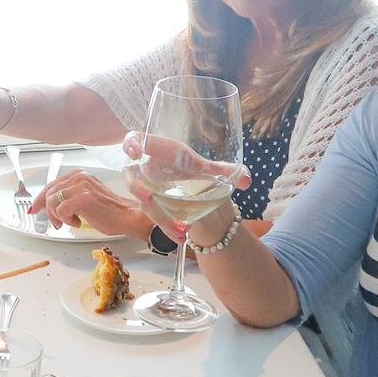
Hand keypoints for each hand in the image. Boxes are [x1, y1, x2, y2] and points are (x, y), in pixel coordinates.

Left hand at [30, 169, 151, 238]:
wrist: (127, 217)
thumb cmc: (109, 211)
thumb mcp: (85, 198)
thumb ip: (68, 197)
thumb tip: (47, 205)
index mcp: (80, 175)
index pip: (52, 184)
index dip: (41, 198)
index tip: (35, 208)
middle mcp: (79, 177)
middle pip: (49, 193)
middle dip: (49, 212)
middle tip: (58, 223)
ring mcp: (81, 186)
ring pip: (52, 202)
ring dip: (59, 217)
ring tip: (73, 221)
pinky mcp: (83, 198)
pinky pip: (60, 210)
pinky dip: (67, 220)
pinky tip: (79, 222)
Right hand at [120, 130, 250, 242]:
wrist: (179, 178)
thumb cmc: (184, 164)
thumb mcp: (203, 166)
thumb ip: (223, 170)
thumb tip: (247, 180)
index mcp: (156, 151)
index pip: (134, 140)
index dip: (130, 143)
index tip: (135, 151)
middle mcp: (144, 169)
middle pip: (132, 177)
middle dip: (137, 188)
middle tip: (148, 197)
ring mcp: (143, 187)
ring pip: (143, 202)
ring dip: (158, 215)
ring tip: (178, 228)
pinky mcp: (150, 205)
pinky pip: (153, 216)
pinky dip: (167, 226)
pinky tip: (182, 236)